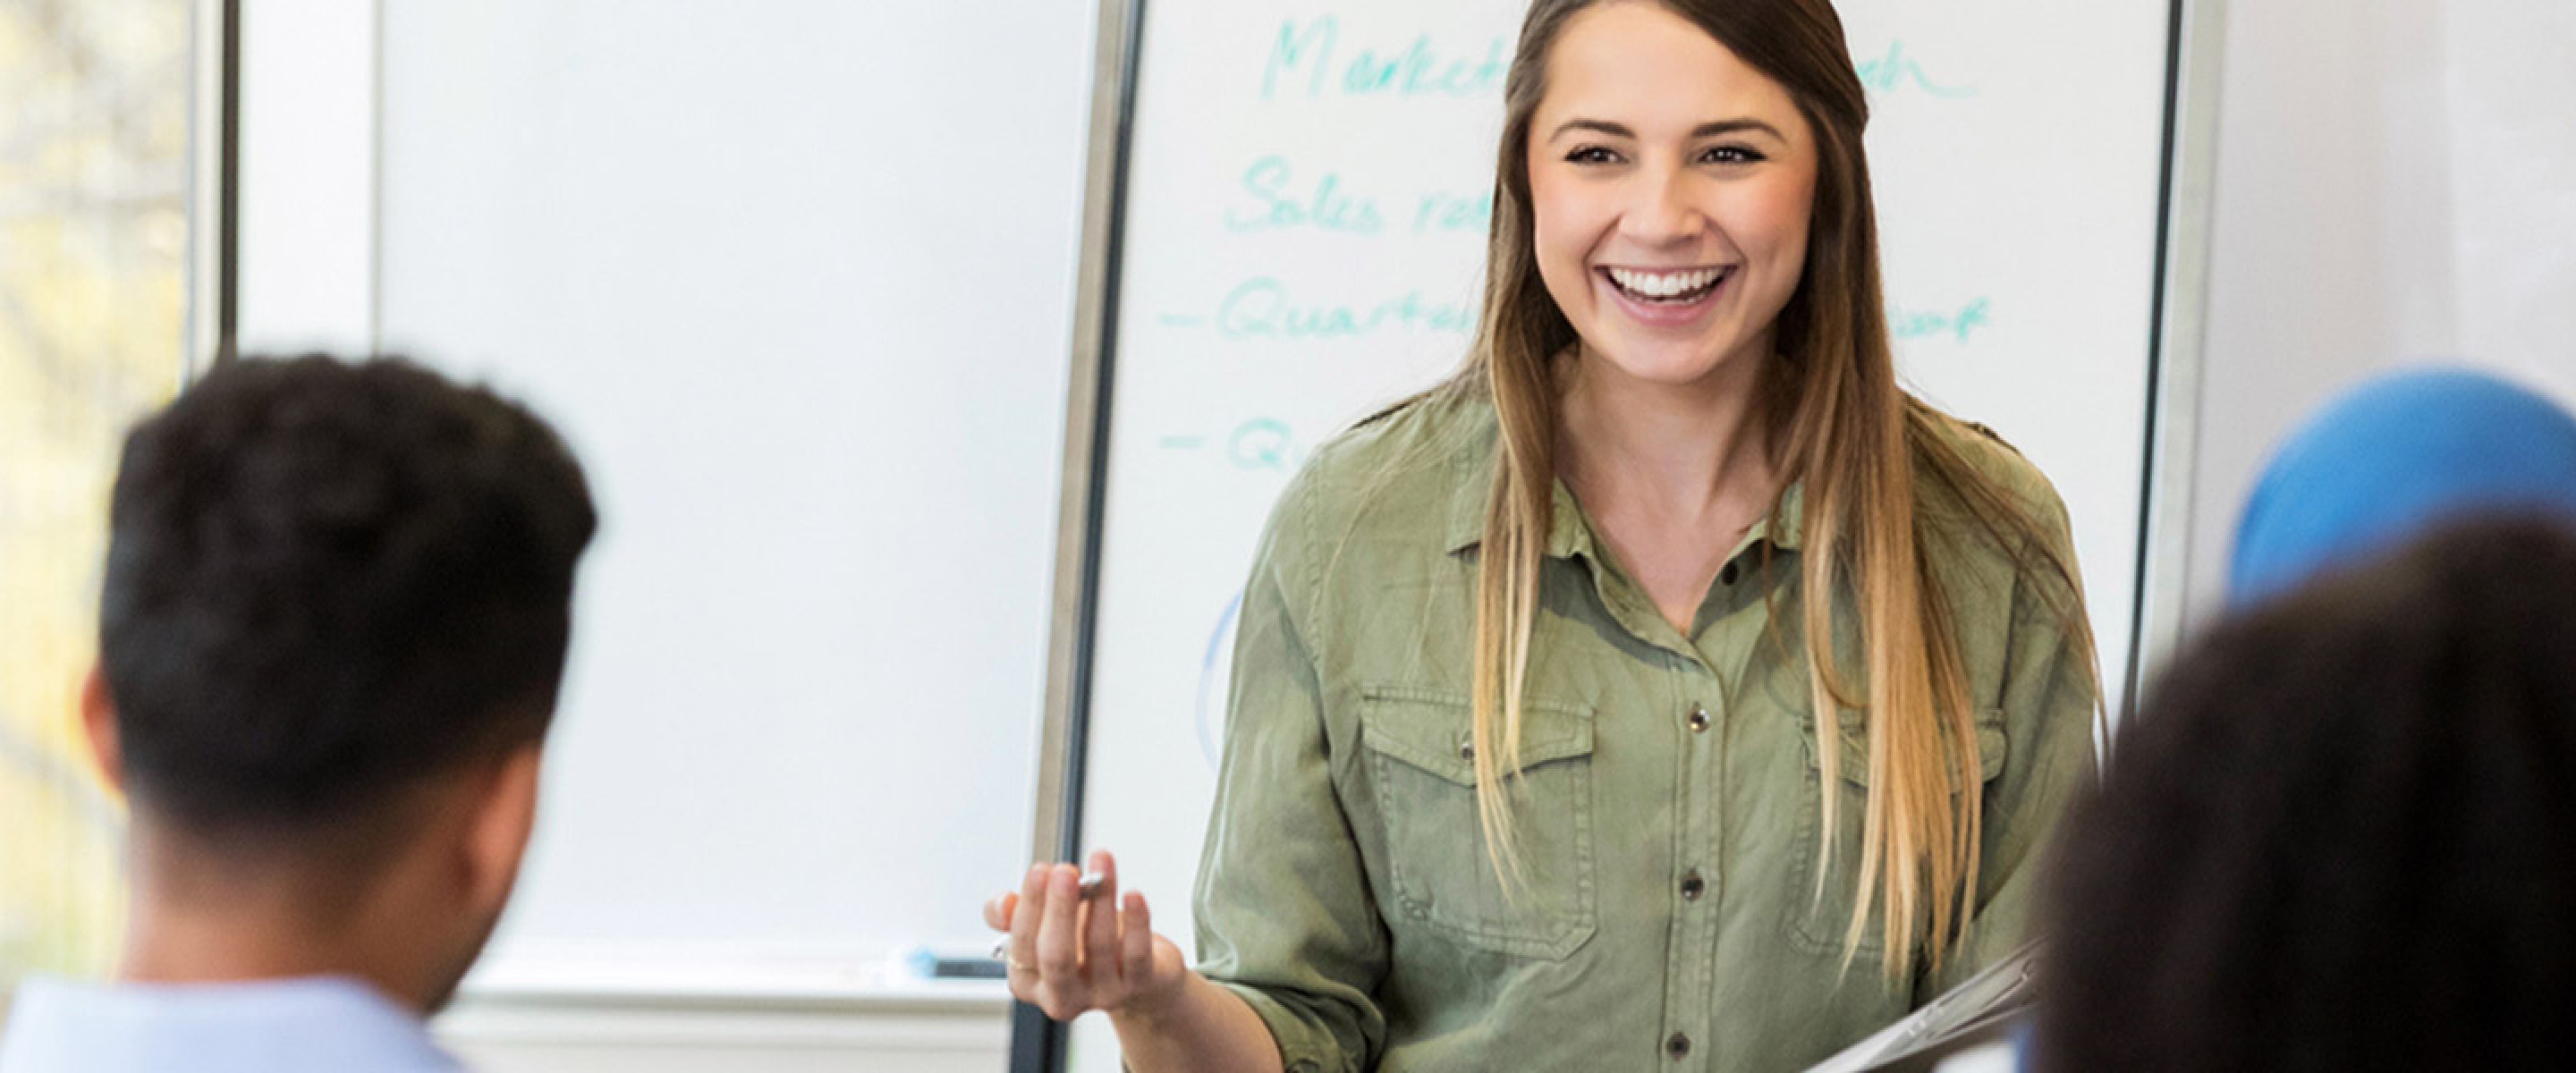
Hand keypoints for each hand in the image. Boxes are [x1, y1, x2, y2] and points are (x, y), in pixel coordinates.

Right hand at [984, 850, 1190, 1022]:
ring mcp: (1101, 995)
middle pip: (1056, 955)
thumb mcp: (1041, 927)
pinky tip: (1133, 894)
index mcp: (1028, 981)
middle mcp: (1061, 995)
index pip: (1022, 945)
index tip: (1041, 870)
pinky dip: (1136, 922)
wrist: (1135, 974)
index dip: (1031, 905)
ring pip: (1099, 945)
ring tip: (1102, 862)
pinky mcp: (1137, 986)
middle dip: (1059, 910)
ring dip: (1100, 899)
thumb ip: (1013, 914)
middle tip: (1064, 871)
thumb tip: (1003, 904)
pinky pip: (1137, 954)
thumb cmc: (1080, 944)